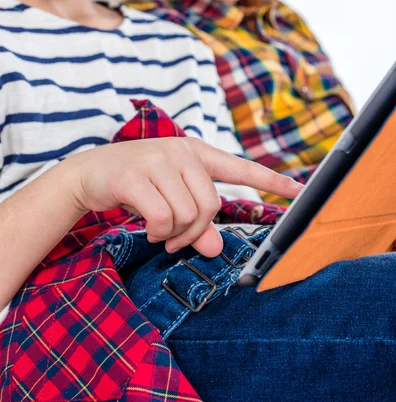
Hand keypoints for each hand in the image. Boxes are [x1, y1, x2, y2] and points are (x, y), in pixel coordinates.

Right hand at [70, 137, 301, 256]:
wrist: (90, 172)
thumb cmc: (138, 185)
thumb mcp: (170, 200)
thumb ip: (196, 223)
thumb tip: (215, 250)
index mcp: (196, 153)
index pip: (240, 167)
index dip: (270, 179)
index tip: (298, 189)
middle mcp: (181, 151)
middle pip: (210, 204)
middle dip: (195, 231)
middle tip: (175, 240)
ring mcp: (158, 160)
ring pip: (188, 213)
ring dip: (174, 234)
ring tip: (158, 232)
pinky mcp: (136, 175)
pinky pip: (162, 217)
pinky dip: (156, 232)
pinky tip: (146, 227)